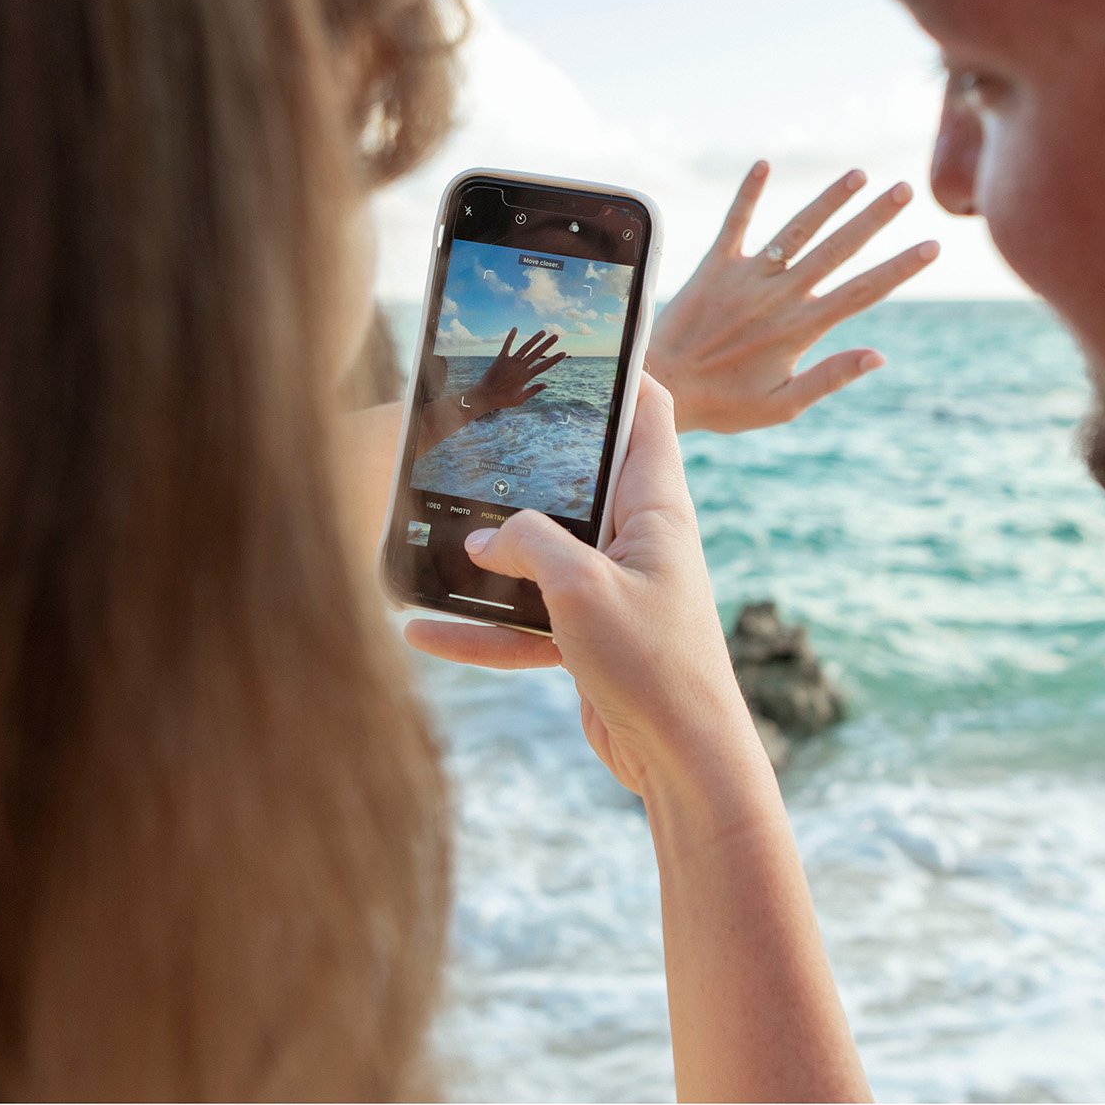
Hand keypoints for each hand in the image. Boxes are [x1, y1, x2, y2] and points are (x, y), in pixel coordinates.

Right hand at [403, 377, 763, 797]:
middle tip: (467, 433)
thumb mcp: (582, 589)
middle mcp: (637, 538)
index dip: (619, 370)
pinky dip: (480, 628)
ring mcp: (611, 587)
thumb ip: (530, 545)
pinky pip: (525, 618)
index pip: (649, 412)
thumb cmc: (654, 664)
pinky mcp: (589, 635)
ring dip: (487, 554)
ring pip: (539, 553)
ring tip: (424, 534)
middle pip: (577, 478)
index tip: (572, 344)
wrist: (681, 760)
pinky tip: (423, 632)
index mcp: (656, 507)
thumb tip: (481, 535)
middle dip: (523, 461)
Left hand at [463, 326, 566, 415]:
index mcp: (525, 377)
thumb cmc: (502, 400)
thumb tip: (546, 384)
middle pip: (536, 353)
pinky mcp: (500, 359)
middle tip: (556, 336)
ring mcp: (510, 362)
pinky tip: (515, 328)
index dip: (554, 359)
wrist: (484, 396)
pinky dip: (510, 337)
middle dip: (547, 344)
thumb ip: (533, 391)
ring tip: (543, 332)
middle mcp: (519, 367)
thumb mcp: (520, 399)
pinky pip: (507, 346)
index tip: (563, 353)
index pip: (543, 366)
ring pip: (525, 348)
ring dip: (534, 339)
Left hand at [649, 162, 938, 433]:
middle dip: (874, 218)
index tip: (931, 246)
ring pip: (796, 230)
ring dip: (828, 200)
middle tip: (905, 189)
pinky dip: (748, 193)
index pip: (862, 292)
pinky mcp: (714, 265)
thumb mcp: (782, 405)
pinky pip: (735, 223)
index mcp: (799, 328)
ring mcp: (746, 276)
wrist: (661, 387)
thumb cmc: (724, 404)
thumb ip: (830, 376)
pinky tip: (764, 163)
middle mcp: (778, 295)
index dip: (899, 268)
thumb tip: (879, 356)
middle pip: (837, 249)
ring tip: (858, 173)